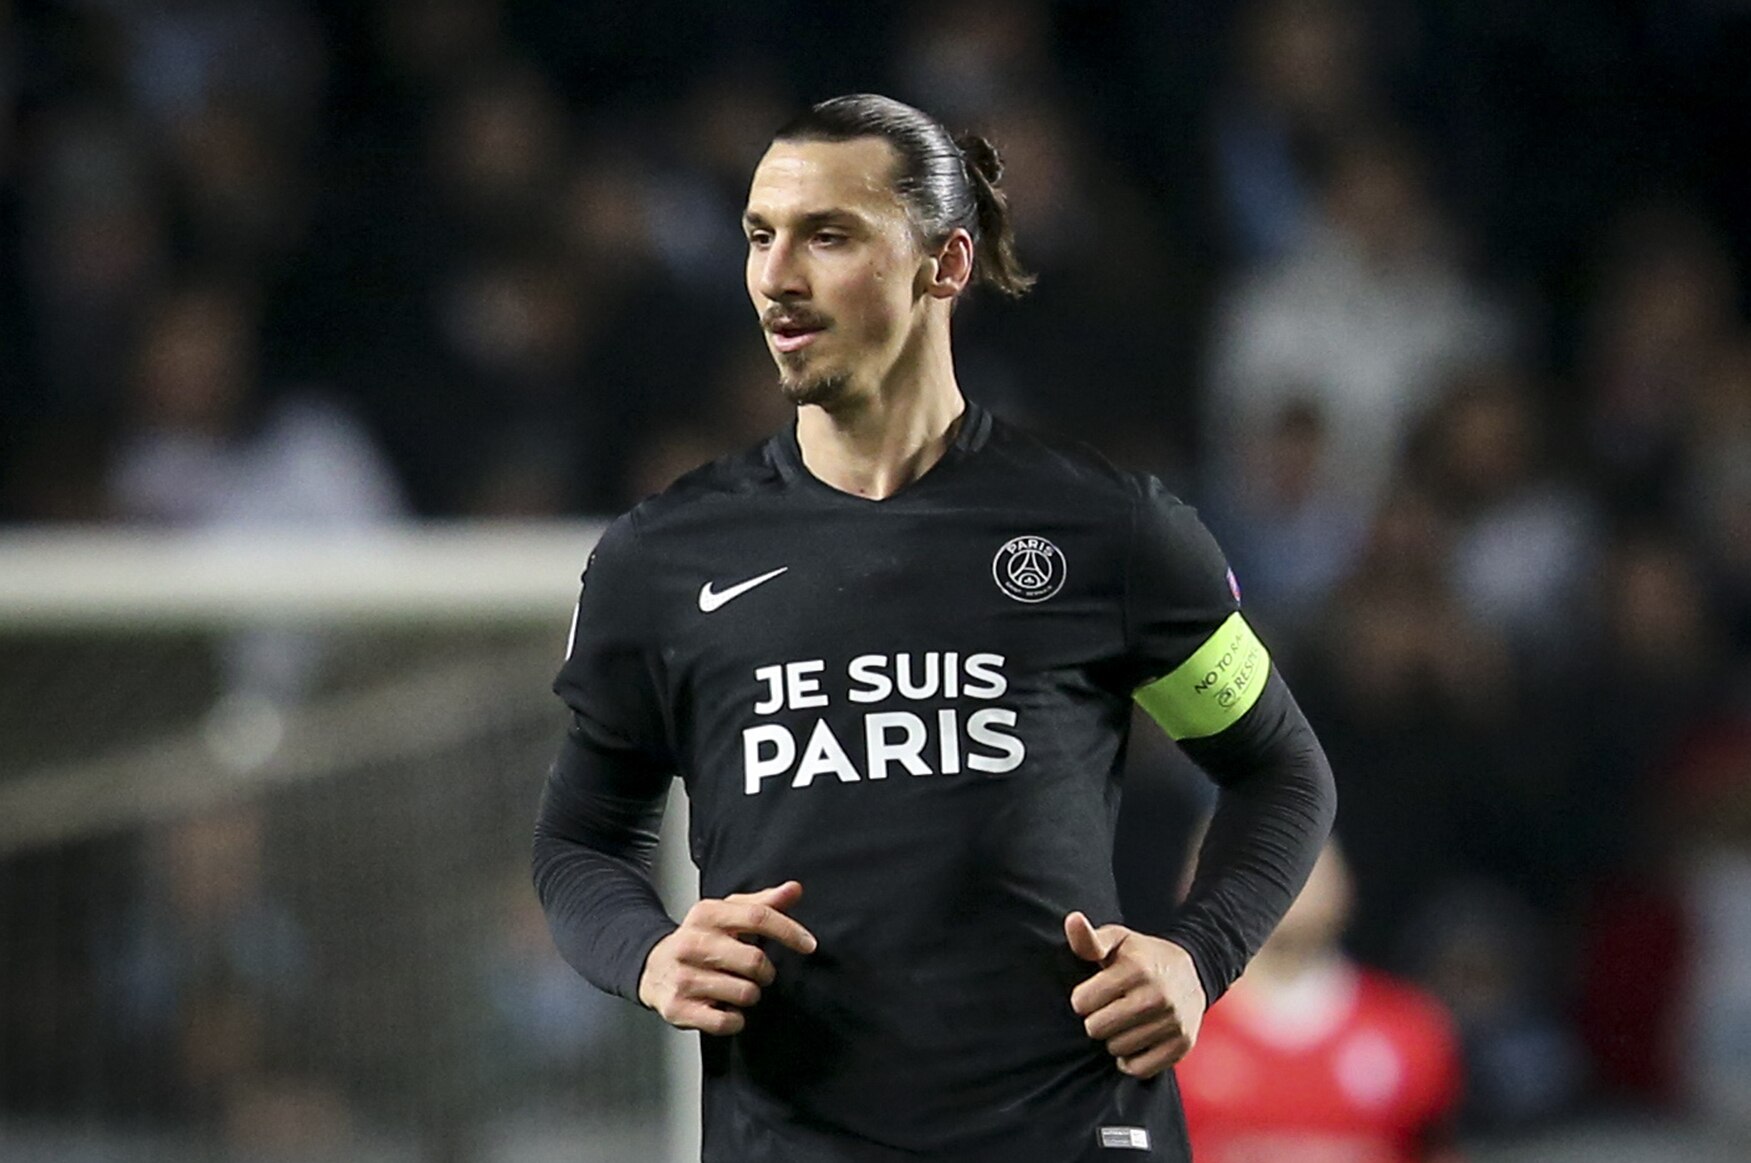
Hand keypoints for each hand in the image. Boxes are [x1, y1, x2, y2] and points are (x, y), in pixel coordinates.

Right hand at [638, 880, 816, 1035]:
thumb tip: (794, 889)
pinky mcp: (678, 1008)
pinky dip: (735, 1019)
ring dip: (750, 995)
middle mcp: (692, 943)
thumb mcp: (727, 915)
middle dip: (766, 972)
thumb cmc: (700, 940)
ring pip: (746, 993)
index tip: (809, 945)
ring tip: (734, 987)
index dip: (789, 931)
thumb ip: (763, 903)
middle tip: (757, 972)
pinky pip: (728, 1021)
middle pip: (755, 961)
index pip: (758, 917)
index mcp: (707, 914)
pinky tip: (724, 1006)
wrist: (652, 967)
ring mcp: (683, 977)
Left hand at [1065, 911, 1206, 1077]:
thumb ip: (1088, 938)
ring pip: (1117, 1049)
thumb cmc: (1141, 956)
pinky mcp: (1183, 1044)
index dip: (1082, 999)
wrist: (1193, 971)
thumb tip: (1072, 920)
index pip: (1081, 1002)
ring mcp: (1173, 1021)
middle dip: (1097, 1020)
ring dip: (1115, 1039)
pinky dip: (1132, 1059)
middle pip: (1096, 1029)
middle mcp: (1157, 995)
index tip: (1094, 992)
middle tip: (1109, 1008)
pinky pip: (1139, 1068)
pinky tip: (1136, 1040)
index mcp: (1136, 968)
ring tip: (1125, 1021)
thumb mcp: (1116, 940)